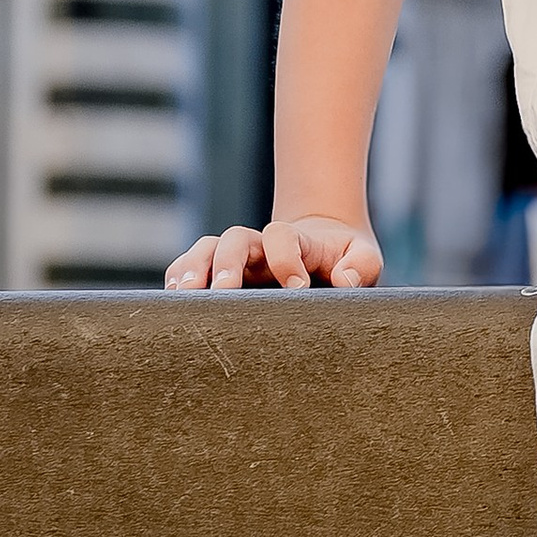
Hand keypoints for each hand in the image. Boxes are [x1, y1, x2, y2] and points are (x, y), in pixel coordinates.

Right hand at [164, 214, 383, 290]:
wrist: (323, 249)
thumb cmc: (345, 258)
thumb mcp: (364, 257)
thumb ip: (361, 265)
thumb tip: (345, 280)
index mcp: (296, 240)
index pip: (282, 236)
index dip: (285, 257)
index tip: (297, 287)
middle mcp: (260, 246)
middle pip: (233, 239)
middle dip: (226, 263)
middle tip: (224, 292)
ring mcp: (237, 258)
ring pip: (206, 250)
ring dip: (192, 269)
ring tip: (184, 295)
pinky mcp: (221, 273)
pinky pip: (190, 267)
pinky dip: (177, 277)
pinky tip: (173, 301)